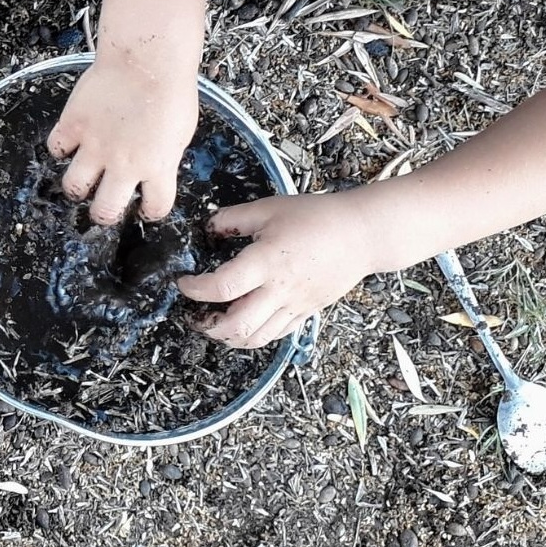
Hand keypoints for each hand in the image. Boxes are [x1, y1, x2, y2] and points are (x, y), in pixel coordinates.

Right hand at [47, 53, 198, 223]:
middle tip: (102, 207)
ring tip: (80, 179)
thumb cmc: (170, 87)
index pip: (155, 208)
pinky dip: (61, 148)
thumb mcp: (181, 131)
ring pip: (73, 186)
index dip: (149, 212)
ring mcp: (95, 146)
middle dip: (102, 214)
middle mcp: (124, 164)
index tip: (145, 207)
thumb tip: (153, 164)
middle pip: (105, 210)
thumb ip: (163, 156)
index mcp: (158, 167)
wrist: (146, 59)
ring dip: (76, 186)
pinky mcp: (74, 125)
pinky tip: (69, 142)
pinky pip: (56, 147)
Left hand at [177, 190, 385, 348]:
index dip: (196, 289)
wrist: (361, 235)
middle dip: (208, 326)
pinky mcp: (306, 313)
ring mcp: (295, 305)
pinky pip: (277, 335)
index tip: (184, 283)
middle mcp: (280, 289)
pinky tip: (244, 324)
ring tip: (214, 324)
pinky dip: (255, 336)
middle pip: (238, 326)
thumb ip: (232, 218)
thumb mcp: (268, 208)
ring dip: (230, 338)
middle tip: (194, 314)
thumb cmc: (317, 217)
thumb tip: (207, 228)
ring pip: (257, 338)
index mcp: (266, 262)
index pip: (223, 287)